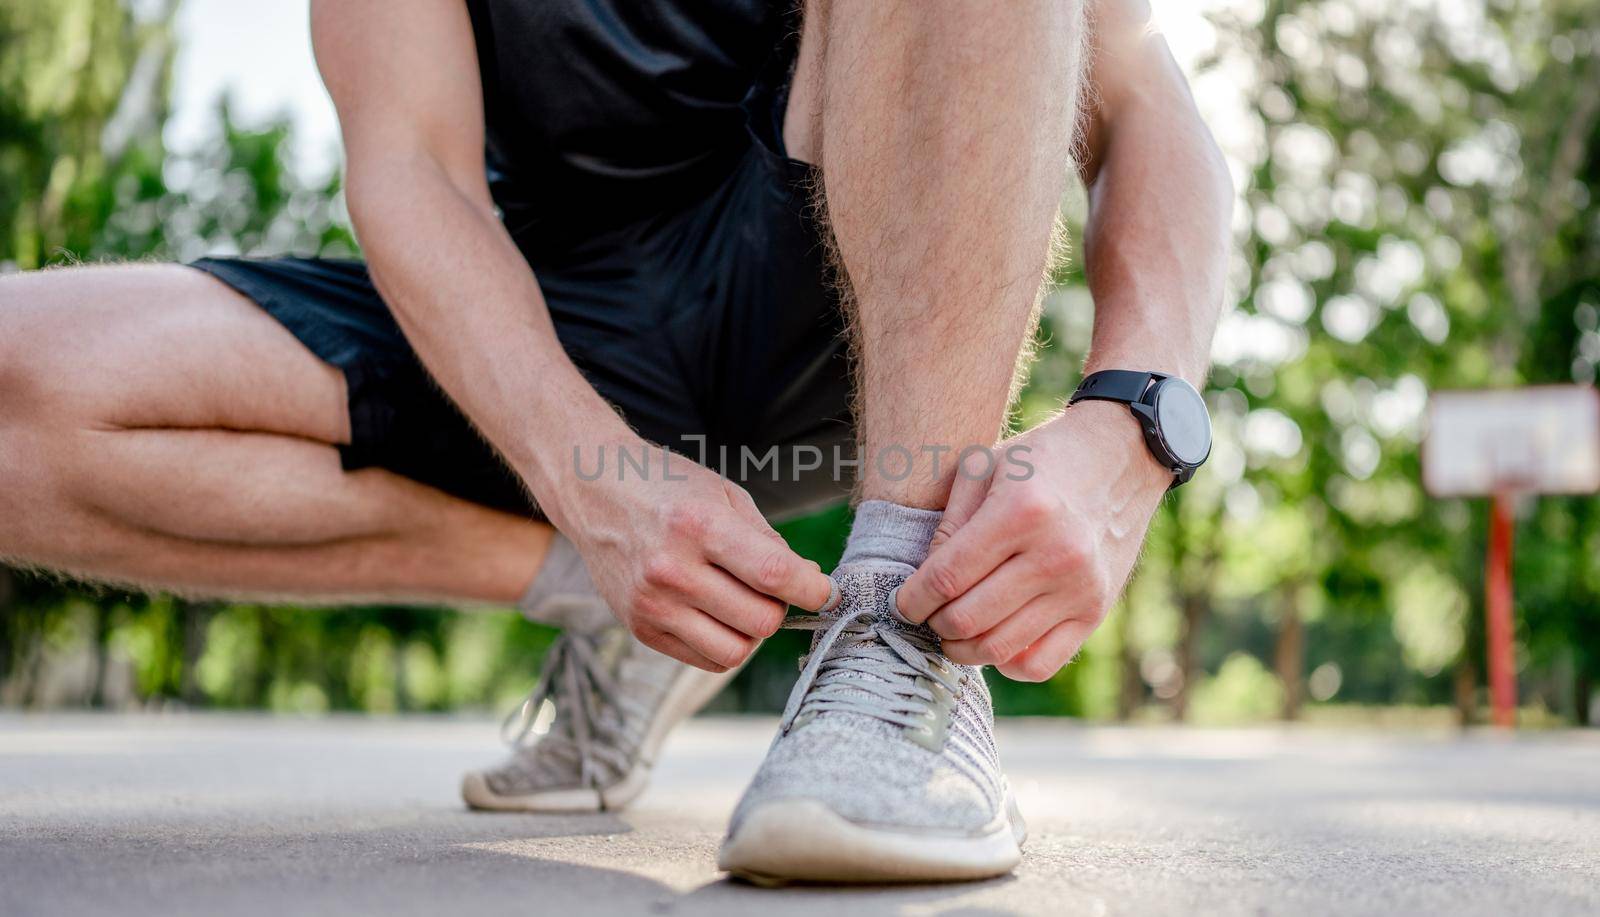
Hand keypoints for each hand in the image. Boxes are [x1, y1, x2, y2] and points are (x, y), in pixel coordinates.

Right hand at [557, 440, 833, 671]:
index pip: (774, 575)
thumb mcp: (724, 495)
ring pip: (735, 651)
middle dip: (780, 608)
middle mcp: (672, 570)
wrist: (593, 490)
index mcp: (699, 525)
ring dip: (752, 632)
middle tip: (772, 588)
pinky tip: (716, 612)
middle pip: (760, 621)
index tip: (827, 592)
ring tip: (743, 602)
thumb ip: (769, 542)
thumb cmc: (667, 487)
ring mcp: (651, 604)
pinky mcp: (640, 628)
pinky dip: (723, 642)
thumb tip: (811, 584)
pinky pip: (705, 659)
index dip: (814, 590)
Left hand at [896, 402, 1170, 680]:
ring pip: (999, 649)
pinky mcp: (1095, 611)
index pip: (947, 577)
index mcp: (1021, 511)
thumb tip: (924, 582)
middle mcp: (1055, 554)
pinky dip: (1006, 664)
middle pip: (968, 619)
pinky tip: (993, 639)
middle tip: (926, 615)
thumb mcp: (984, 467)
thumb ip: (949, 523)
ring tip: (951, 630)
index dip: (912, 600)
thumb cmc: (1041, 460)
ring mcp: (1080, 588)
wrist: (1119, 460)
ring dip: (963, 648)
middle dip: (933, 624)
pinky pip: (1040, 664)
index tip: (901, 604)